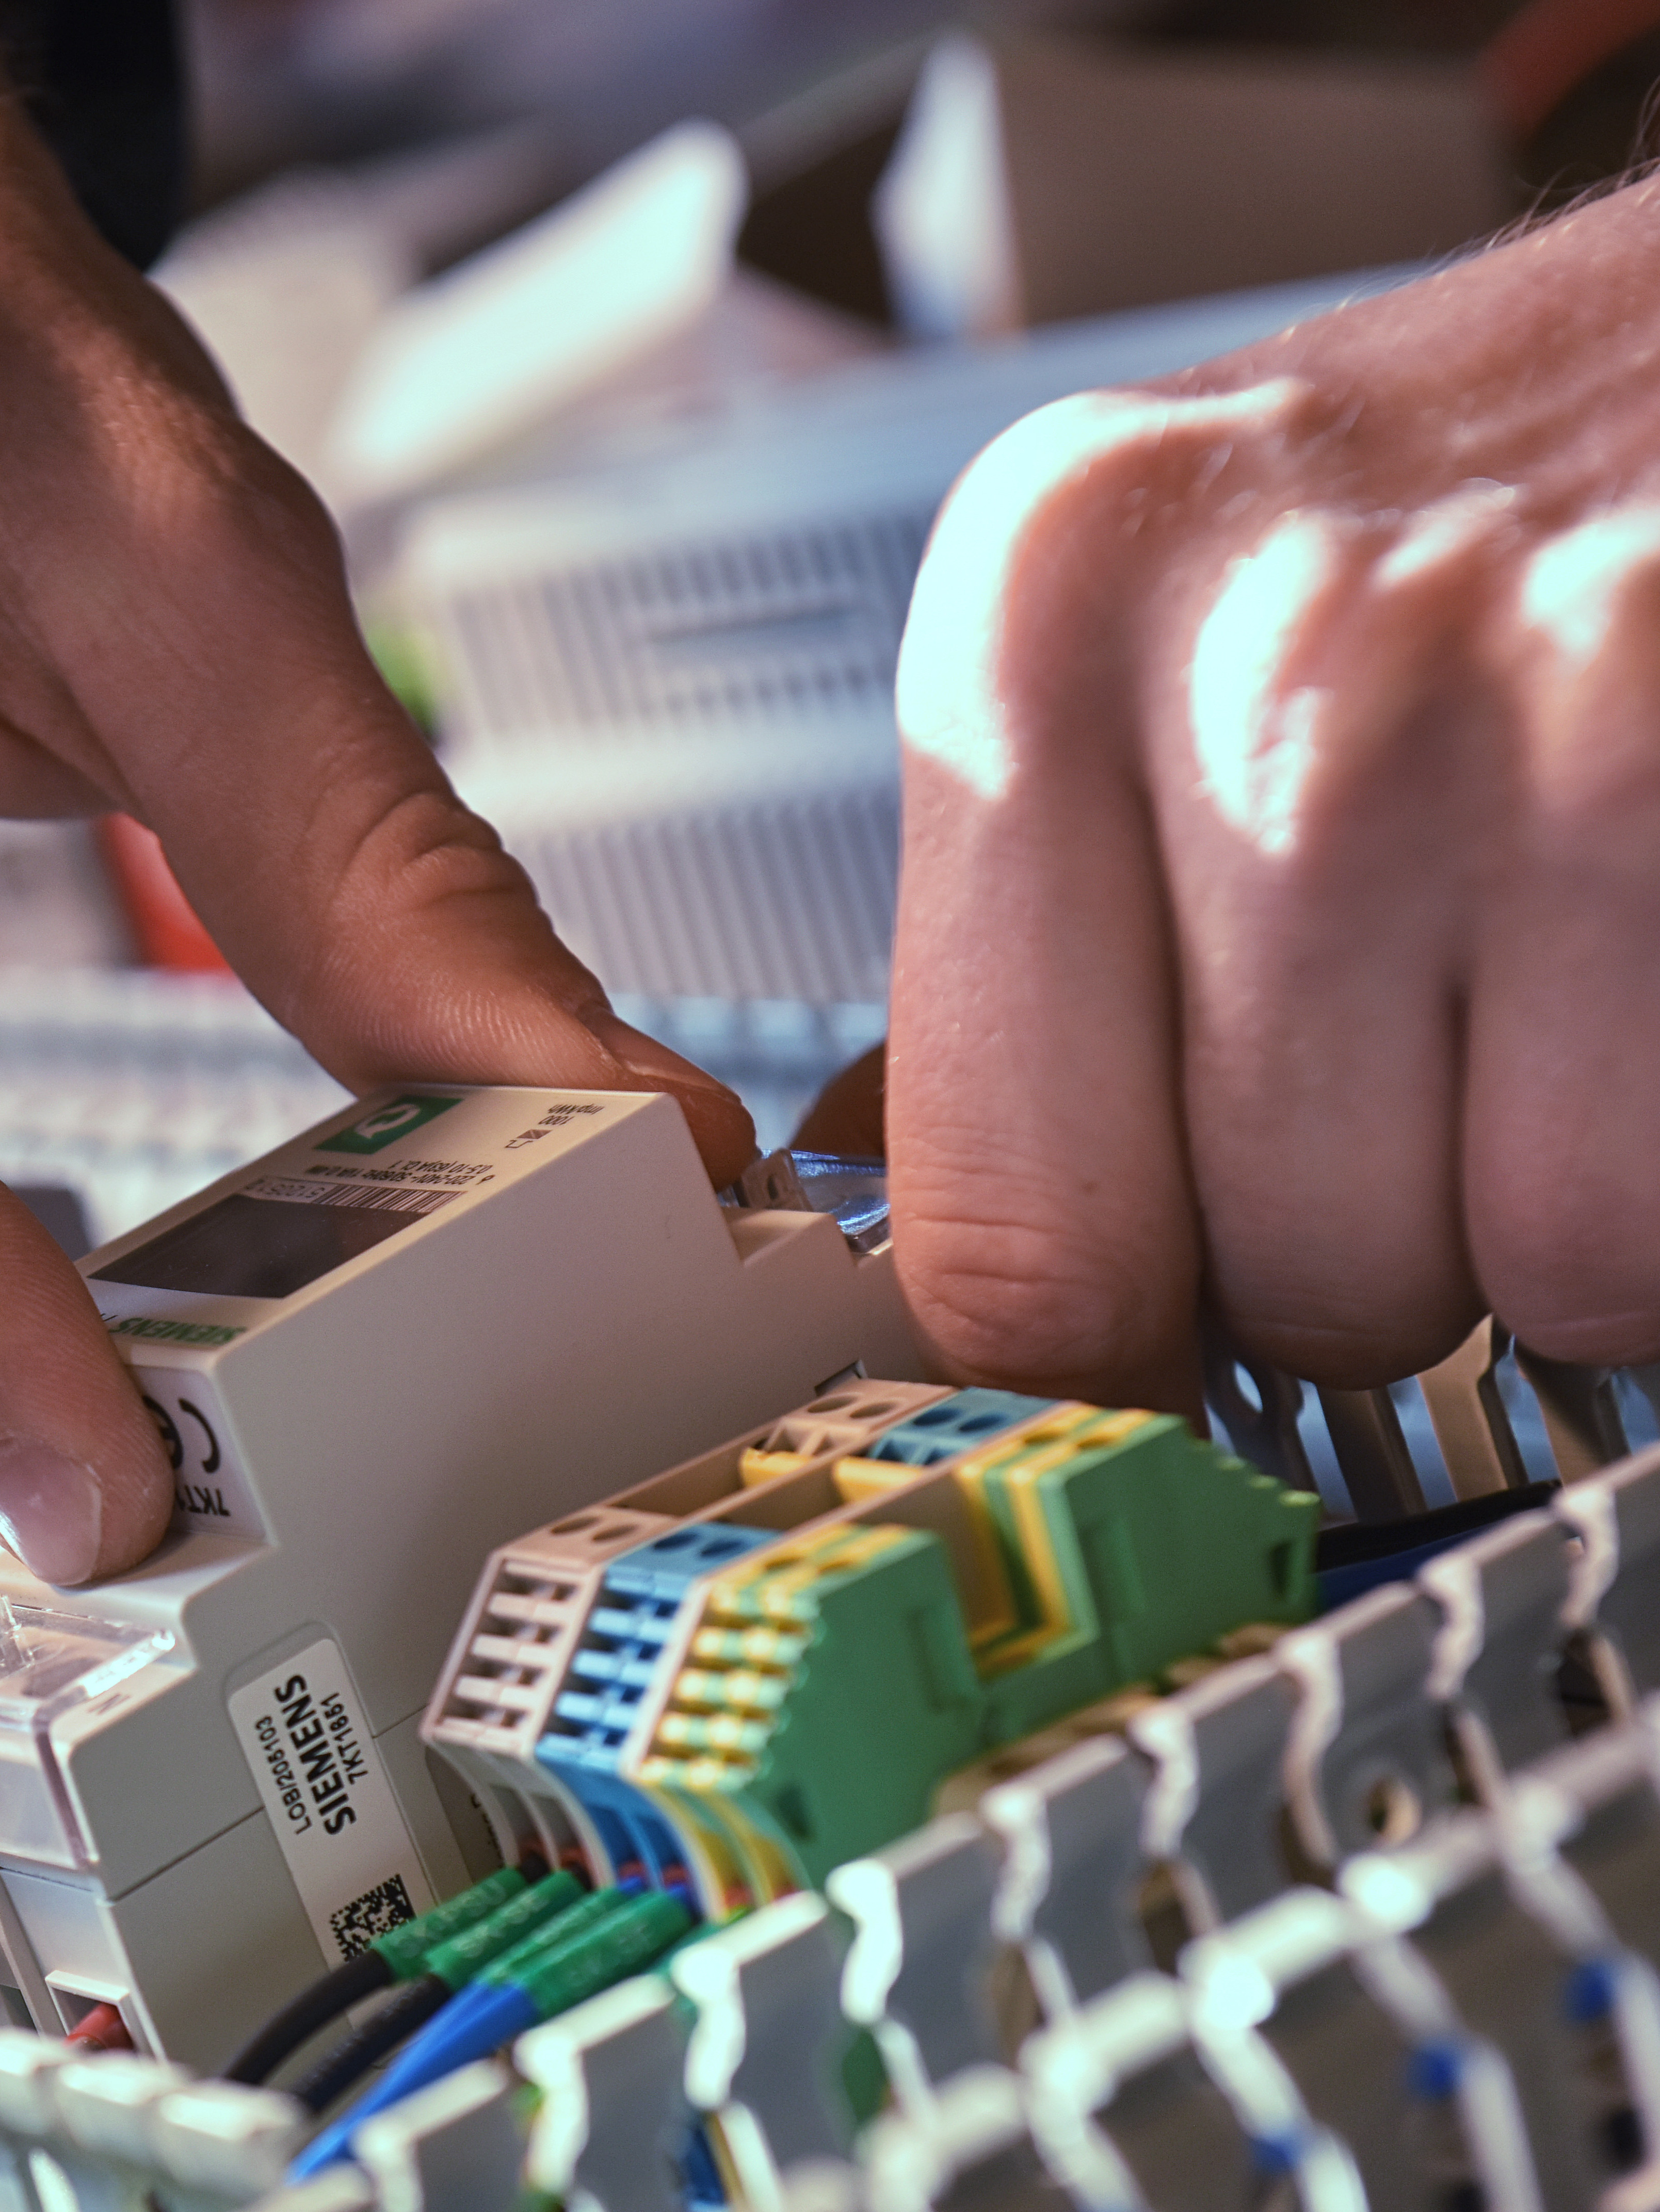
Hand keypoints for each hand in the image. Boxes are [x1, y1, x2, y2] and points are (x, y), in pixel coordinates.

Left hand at [884, 177, 1659, 1412]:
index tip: (1160, 1366)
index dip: (1103, 1362)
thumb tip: (969, 1296)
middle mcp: (1276, 678)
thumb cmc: (1457, 495)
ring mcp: (1555, 722)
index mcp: (1039, 637)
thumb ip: (1033, 978)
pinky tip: (1645, 976)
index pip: (1009, 1233)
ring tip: (1567, 994)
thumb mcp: (1155, 644)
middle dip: (1375, 1249)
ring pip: (1543, 1269)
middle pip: (1290, 1276)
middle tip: (1427, 1061)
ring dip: (1570, 1213)